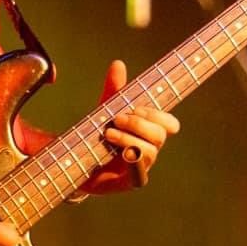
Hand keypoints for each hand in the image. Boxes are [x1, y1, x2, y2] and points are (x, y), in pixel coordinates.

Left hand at [83, 60, 179, 193]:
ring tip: (109, 133)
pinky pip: (140, 175)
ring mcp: (141, 166)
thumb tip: (118, 63)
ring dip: (130, 138)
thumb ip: (114, 89)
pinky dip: (133, 161)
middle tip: (117, 117)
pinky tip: (121, 153)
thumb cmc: (98, 135)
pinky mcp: (130, 181)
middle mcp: (149, 148)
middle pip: (161, 134)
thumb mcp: (106, 109)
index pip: (169, 123)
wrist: (77, 164)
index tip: (136, 107)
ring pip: (151, 151)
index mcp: (148, 131)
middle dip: (140, 122)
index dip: (158, 114)